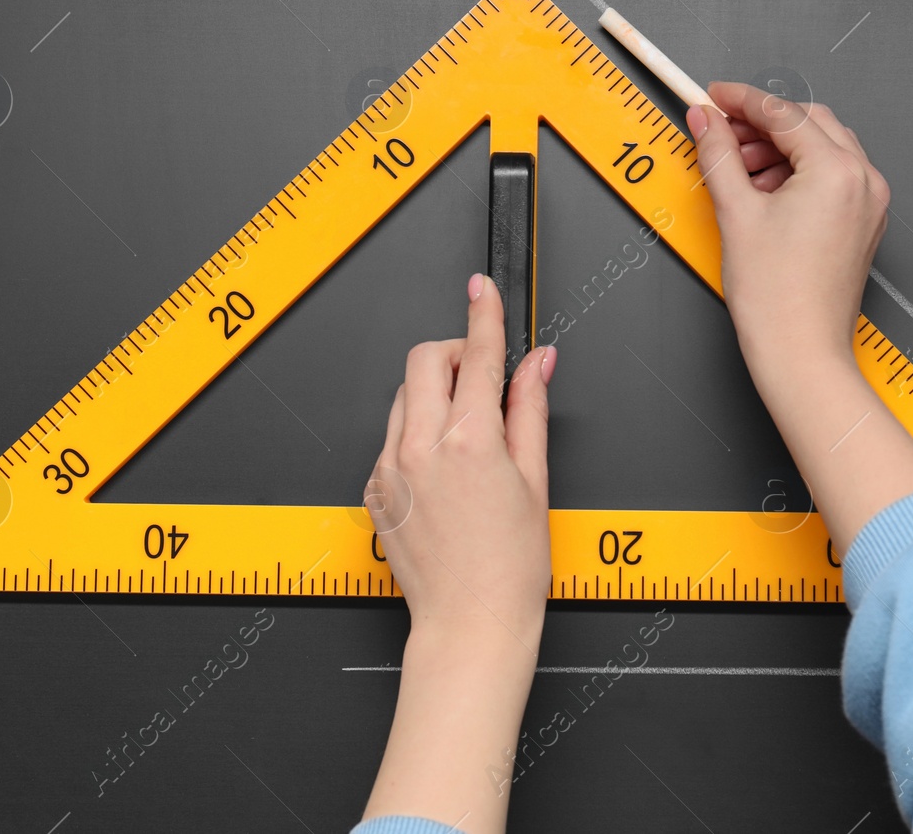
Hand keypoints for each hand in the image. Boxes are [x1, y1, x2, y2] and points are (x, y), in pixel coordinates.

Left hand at [361, 273, 557, 833]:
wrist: (470, 626)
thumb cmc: (511, 568)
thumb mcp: (536, 480)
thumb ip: (530, 410)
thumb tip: (536, 364)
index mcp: (471, 440)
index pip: (476, 354)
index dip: (483, 312)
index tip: (481, 286)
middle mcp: (422, 447)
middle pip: (423, 361)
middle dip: (452, 354)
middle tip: (481, 376)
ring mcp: (391, 468)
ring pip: (402, 397)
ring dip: (432, 394)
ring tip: (467, 434)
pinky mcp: (375, 491)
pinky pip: (391, 438)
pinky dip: (415, 434)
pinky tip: (444, 470)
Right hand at [686, 83, 912, 551]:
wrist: (801, 353)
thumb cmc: (775, 297)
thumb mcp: (735, 212)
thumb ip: (717, 155)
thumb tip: (704, 121)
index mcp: (837, 170)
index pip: (784, 114)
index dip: (741, 101)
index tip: (711, 98)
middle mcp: (864, 180)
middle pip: (809, 123)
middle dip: (762, 124)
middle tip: (719, 133)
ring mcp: (870, 203)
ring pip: (823, 148)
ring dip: (780, 148)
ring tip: (737, 170)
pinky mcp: (864, 224)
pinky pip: (833, 177)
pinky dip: (798, 173)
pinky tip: (764, 193)